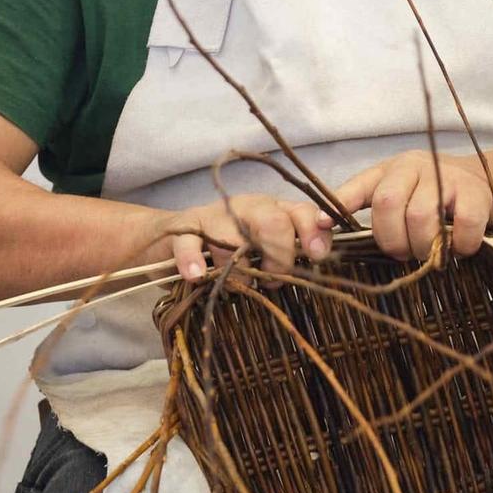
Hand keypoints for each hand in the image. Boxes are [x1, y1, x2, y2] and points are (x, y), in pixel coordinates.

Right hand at [160, 192, 334, 279]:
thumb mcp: (265, 249)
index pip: (302, 212)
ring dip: (238, 270)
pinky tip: (197, 276)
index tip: (317, 256)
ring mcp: (215, 215)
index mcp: (274, 210)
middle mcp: (247, 207)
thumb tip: (319, 260)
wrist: (173, 235)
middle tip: (273, 278)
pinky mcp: (183, 228)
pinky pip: (190, 242)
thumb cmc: (230, 247)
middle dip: (279, 256)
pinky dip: (193, 260)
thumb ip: (292, 252)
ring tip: (237, 285)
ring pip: (233, 238)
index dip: (314, 233)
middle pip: (273, 222)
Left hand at [335, 151, 492, 261]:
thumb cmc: (446, 198)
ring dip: (424, 246)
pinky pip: (460, 225)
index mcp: (392, 170)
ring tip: (434, 251)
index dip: (337, 206)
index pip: (358, 186)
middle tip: (407, 252)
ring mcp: (448, 176)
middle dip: (393, 240)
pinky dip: (459, 246)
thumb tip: (322, 229)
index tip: (320, 227)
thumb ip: (375, 212)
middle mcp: (415, 166)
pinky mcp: (477, 191)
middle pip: (387, 205)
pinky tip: (462, 247)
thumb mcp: (408, 197)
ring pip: (420, 216)